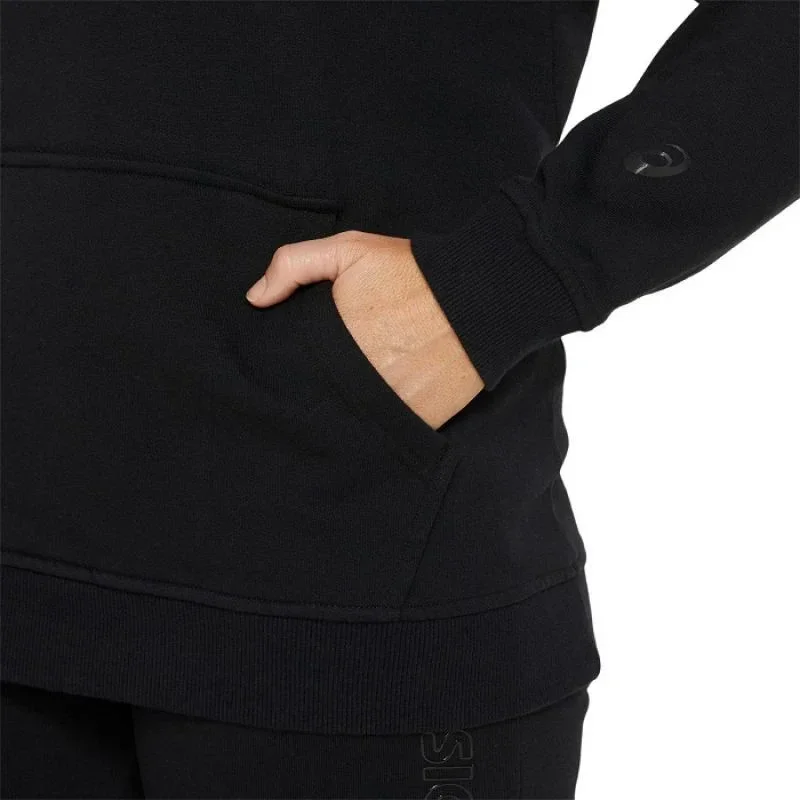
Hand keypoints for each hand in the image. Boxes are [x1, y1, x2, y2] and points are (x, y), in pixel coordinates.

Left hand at [245, 230, 483, 429]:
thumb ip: (295, 265)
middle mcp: (358, 382)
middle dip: (321, 387)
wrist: (480, 297)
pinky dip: (386, 417)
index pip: (294, 369)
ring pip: (354, 417)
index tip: (306, 356)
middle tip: (335, 370)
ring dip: (352, 405)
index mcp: (334, 344)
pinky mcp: (421, 420)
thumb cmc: (412, 273)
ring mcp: (391, 405)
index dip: (292, 366)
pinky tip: (391, 395)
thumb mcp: (351, 252)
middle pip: (323, 396)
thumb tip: (255, 299)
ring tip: (363, 384)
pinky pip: (391, 427)